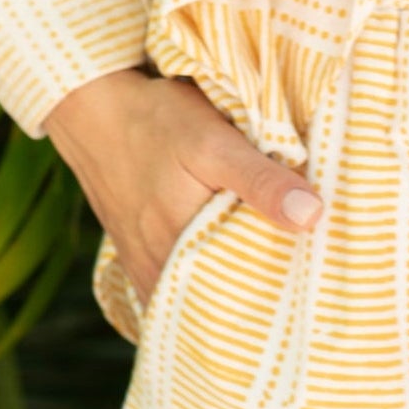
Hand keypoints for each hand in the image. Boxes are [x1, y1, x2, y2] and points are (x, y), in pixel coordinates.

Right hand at [46, 68, 324, 306]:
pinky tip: (230, 264)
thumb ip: (261, 181)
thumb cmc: (156, 121)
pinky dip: (204, 280)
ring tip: (275, 277)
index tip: (316, 283)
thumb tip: (313, 217)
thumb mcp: (215, 143)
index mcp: (180, 251)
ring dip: (232, 289)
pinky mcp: (137, 256)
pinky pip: (176, 286)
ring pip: (197, 296)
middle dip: (260, 297)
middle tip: (303, 283)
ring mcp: (143, 267)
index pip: (244, 297)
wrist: (93, 107)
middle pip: (220, 301)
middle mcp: (157, 272)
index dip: (282, 292)